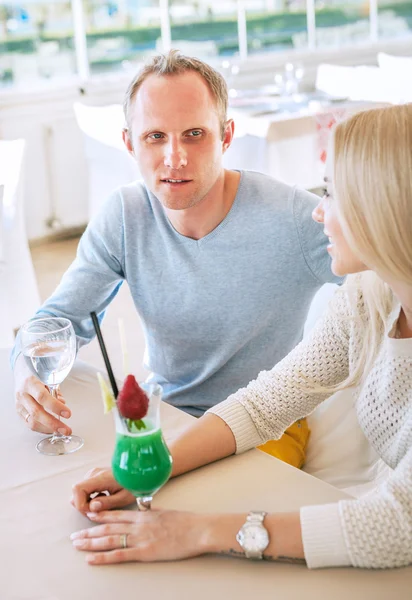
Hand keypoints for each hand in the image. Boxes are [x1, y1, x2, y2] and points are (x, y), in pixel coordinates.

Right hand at [14, 355, 70, 434]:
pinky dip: (42, 429)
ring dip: (49, 429)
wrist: (21, 373)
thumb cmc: (37, 375)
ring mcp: (19, 405)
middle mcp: (23, 394)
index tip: (68, 413)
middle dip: (54, 423)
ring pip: (32, 421)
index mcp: (30, 383)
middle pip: (37, 412)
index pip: (42, 397)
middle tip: (66, 429)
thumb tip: (63, 404)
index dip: (55, 406)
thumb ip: (55, 391)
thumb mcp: (47, 377)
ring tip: (61, 431)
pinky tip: (51, 429)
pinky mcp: (19, 412)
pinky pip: (29, 424)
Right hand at [71, 467, 134, 513]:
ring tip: (104, 503)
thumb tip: (91, 508)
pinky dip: (90, 497)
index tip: (92, 512)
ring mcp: (93, 473)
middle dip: (84, 506)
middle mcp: (93, 473)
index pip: (77, 489)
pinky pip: (85, 489)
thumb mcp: (123, 498)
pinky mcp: (94, 475)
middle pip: (76, 492)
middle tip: (99, 511)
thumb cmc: (134, 485)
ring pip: (80, 492)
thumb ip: (107, 503)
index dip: (80, 504)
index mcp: (101, 477)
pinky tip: (103, 498)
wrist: (140, 473)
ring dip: (87, 502)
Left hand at [71, 509, 212, 563]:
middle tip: (74, 536)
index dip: (100, 515)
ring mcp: (140, 538)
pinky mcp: (144, 552)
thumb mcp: (165, 513)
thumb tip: (145, 513)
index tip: (88, 514)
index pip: (116, 514)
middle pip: (107, 528)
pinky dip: (103, 557)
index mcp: (143, 515)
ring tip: (76, 545)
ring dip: (90, 542)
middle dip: (89, 531)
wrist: (197, 529)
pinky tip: (91, 559)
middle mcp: (138, 525)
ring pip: (109, 540)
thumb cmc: (186, 522)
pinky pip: (119, 555)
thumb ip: (152, 514)